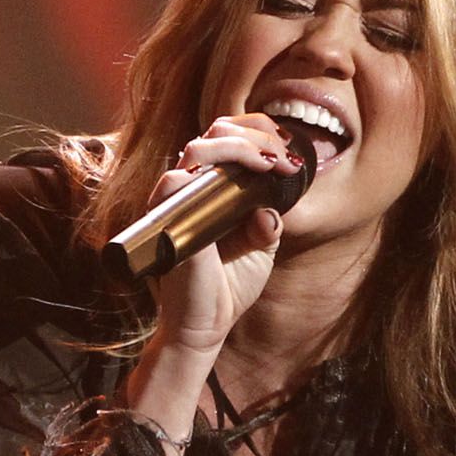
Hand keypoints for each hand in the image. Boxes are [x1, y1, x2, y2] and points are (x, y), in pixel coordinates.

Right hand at [145, 114, 301, 358]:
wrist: (206, 324)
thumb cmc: (229, 285)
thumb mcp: (262, 246)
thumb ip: (268, 220)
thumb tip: (269, 207)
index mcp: (211, 189)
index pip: (228, 138)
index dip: (259, 132)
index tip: (289, 153)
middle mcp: (191, 190)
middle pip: (215, 134)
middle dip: (256, 134)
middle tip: (283, 157)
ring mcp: (176, 203)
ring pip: (198, 148)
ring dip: (241, 147)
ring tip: (271, 162)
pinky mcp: (166, 220)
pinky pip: (173, 182)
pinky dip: (205, 173)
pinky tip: (240, 180)